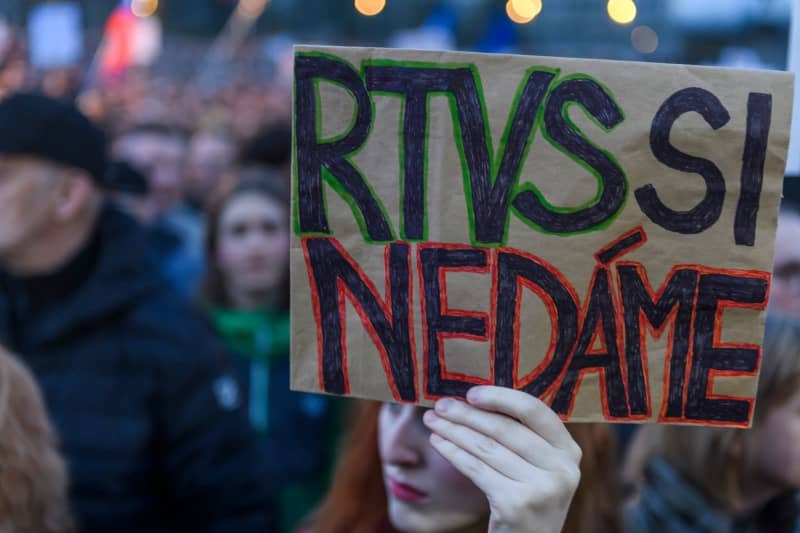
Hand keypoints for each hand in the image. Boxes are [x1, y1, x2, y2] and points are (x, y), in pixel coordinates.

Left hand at [422, 386, 581, 532]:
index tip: (471, 393)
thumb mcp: (537, 466)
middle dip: (467, 414)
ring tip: (433, 421)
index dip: (500, 397)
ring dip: (454, 431)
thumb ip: (522, 436)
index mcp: (569, 451)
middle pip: (505, 429)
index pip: (534, 411)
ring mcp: (542, 488)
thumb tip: (474, 399)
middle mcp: (563, 469)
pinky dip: (453, 453)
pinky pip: (477, 469)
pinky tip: (438, 442)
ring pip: (487, 448)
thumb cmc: (526, 499)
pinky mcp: (517, 504)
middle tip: (440, 405)